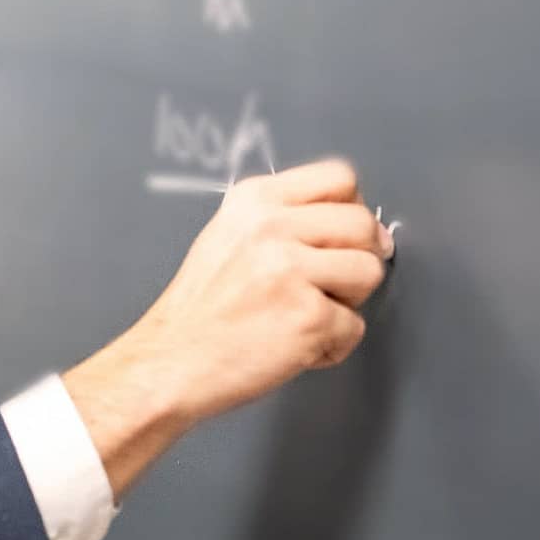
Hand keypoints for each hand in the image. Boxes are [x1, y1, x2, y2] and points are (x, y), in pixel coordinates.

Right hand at [63, 158, 392, 499]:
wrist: (170, 361)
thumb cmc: (201, 310)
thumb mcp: (229, 235)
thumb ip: (285, 219)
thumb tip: (360, 227)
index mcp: (254, 201)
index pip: (340, 178)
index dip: (353, 210)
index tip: (346, 237)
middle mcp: (272, 227)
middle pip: (363, 224)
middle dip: (357, 258)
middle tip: (328, 286)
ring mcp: (290, 270)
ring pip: (369, 272)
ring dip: (347, 302)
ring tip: (306, 313)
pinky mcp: (308, 316)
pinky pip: (355, 326)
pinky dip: (332, 345)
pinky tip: (296, 345)